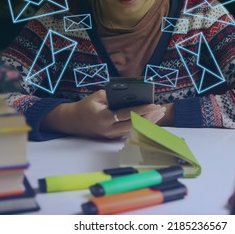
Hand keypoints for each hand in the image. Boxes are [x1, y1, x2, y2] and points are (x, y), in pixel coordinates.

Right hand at [41, 90, 165, 138]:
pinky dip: (141, 125)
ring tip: (160, 114)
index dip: (141, 110)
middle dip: (149, 117)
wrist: (73, 121)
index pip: (127, 114)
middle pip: (134, 124)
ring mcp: (111, 136)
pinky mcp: (113, 137)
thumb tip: (131, 96)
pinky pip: (130, 131)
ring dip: (148, 122)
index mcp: (104, 118)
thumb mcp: (97, 96)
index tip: (153, 105)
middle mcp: (109, 129)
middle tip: (161, 110)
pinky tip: (151, 120)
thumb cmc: (85, 106)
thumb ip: (113, 95)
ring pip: (134, 130)